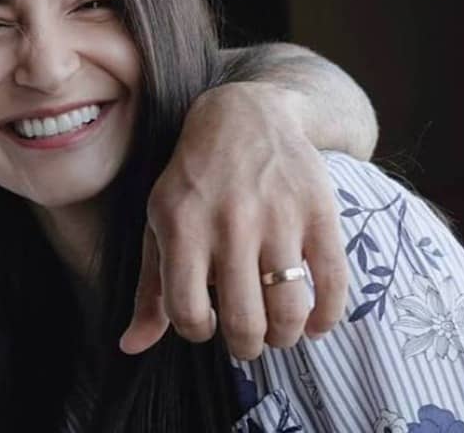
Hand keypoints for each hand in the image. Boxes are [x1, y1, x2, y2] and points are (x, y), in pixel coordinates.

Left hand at [118, 82, 348, 359]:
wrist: (244, 117)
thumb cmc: (193, 182)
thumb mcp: (160, 224)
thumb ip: (150, 289)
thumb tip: (131, 347)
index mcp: (181, 227)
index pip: (187, 311)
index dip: (198, 331)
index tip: (207, 324)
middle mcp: (229, 223)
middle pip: (244, 320)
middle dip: (246, 346)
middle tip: (247, 342)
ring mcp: (278, 216)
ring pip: (289, 309)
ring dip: (285, 336)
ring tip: (278, 332)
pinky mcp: (319, 211)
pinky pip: (332, 282)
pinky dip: (326, 316)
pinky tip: (314, 323)